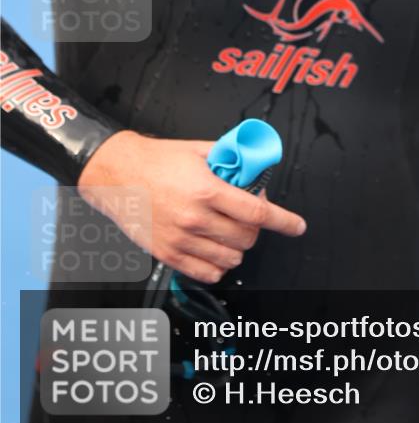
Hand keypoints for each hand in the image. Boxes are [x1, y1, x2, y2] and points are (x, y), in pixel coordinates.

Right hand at [77, 130, 305, 283]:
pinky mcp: (168, 254)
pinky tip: (214, 248)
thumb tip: (254, 164)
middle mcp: (195, 218)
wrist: (117, 173)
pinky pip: (207, 272)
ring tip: (228, 230)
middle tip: (247, 215)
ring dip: (237, 246)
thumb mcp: (199, 150)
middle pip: (247, 238)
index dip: (283, 221)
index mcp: (206, 191)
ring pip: (231, 258)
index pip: (257, 213)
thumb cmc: (156, 160)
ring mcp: (181, 240)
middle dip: (255, 228)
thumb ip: (229, 159)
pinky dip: (218, 264)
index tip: (296, 226)